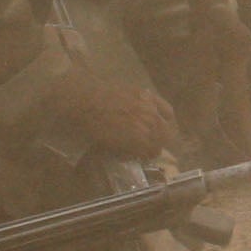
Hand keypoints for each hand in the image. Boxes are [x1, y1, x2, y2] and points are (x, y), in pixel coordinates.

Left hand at [48, 66, 177, 162]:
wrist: (82, 99)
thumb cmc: (89, 126)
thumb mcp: (105, 147)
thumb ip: (123, 152)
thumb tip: (131, 154)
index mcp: (140, 140)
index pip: (154, 153)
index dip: (146, 156)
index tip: (139, 155)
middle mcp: (150, 124)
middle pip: (166, 138)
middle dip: (157, 144)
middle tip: (146, 145)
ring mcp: (150, 108)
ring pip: (168, 124)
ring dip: (162, 130)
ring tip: (154, 131)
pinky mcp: (146, 94)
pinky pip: (165, 107)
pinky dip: (165, 114)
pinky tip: (158, 117)